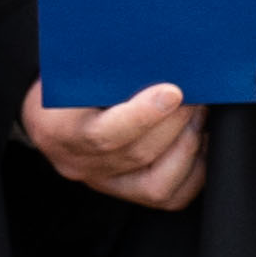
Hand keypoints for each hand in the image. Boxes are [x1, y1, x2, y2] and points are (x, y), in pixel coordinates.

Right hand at [19, 78, 208, 213]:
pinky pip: (170, 196)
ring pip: (157, 183)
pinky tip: (200, 139)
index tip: (173, 92)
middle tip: (200, 91)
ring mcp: (102, 183)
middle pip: (137, 154)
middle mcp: (78, 163)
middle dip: (177, 121)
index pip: (101, 134)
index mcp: (56, 129)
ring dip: (188, 144)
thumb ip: (110, 68)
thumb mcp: (76, 67)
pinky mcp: (127, 194)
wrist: (55, 109)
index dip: (142, 117)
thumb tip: (162, 61)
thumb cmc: (70, 80)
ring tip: (199, 113)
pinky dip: (195, 168)